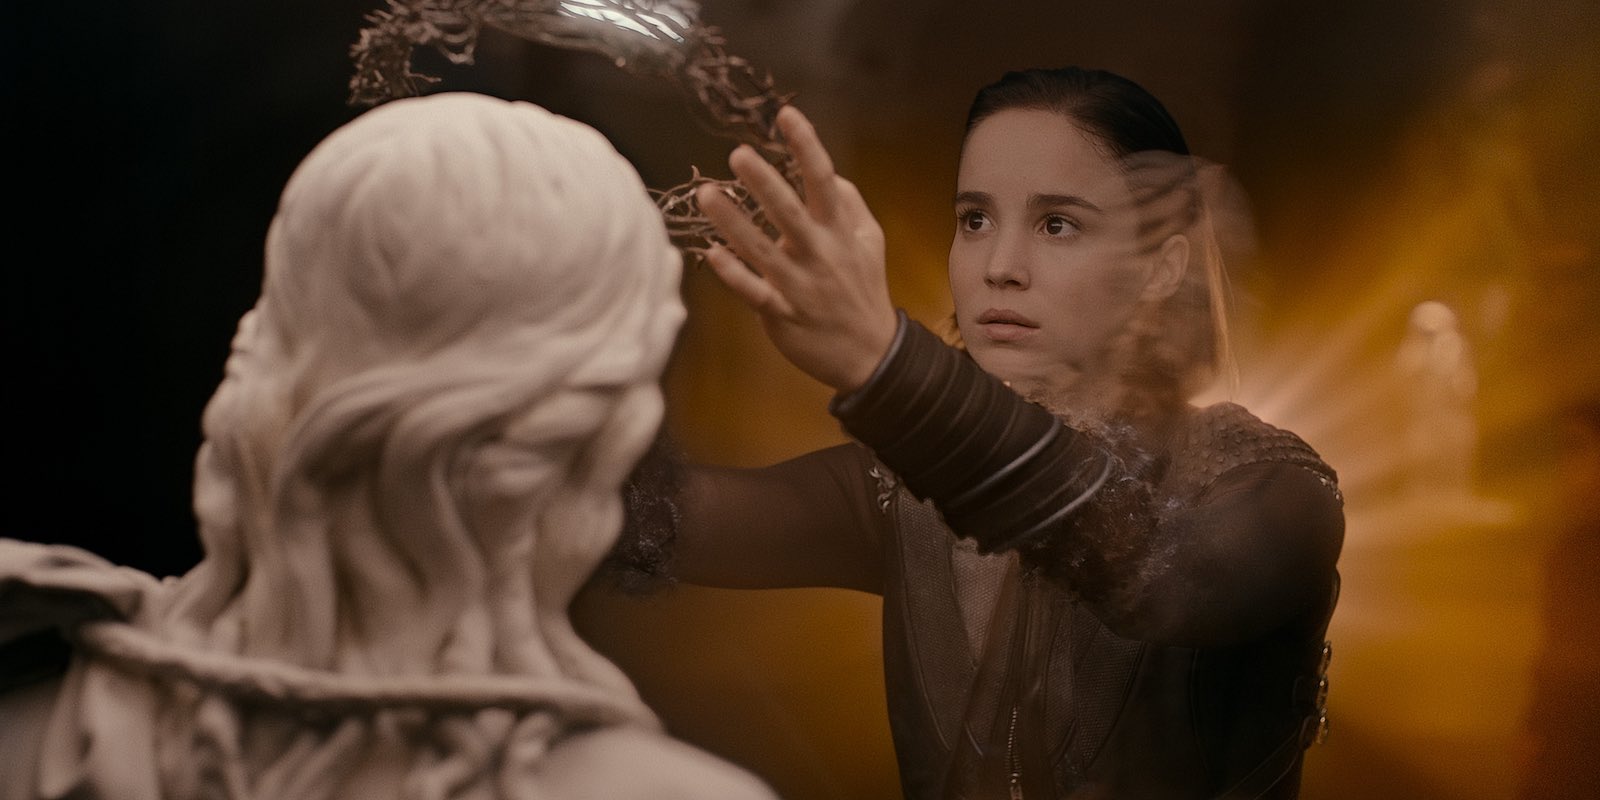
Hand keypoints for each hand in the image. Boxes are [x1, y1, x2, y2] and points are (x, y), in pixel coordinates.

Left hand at [696, 105, 898, 393]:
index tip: (786, 115)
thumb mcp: (870, 240)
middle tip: (738, 153)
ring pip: (762, 250)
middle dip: (765, 182)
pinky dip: (733, 273)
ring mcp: (799, 285)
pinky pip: (753, 291)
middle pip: (790, 211)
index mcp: (840, 231)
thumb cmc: (864, 289)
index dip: (806, 146)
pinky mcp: (781, 314)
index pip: (823, 180)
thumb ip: (849, 203)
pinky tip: (710, 252)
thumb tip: (828, 173)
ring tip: (706, 194)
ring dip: (733, 222)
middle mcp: (819, 253)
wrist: (870, 353)